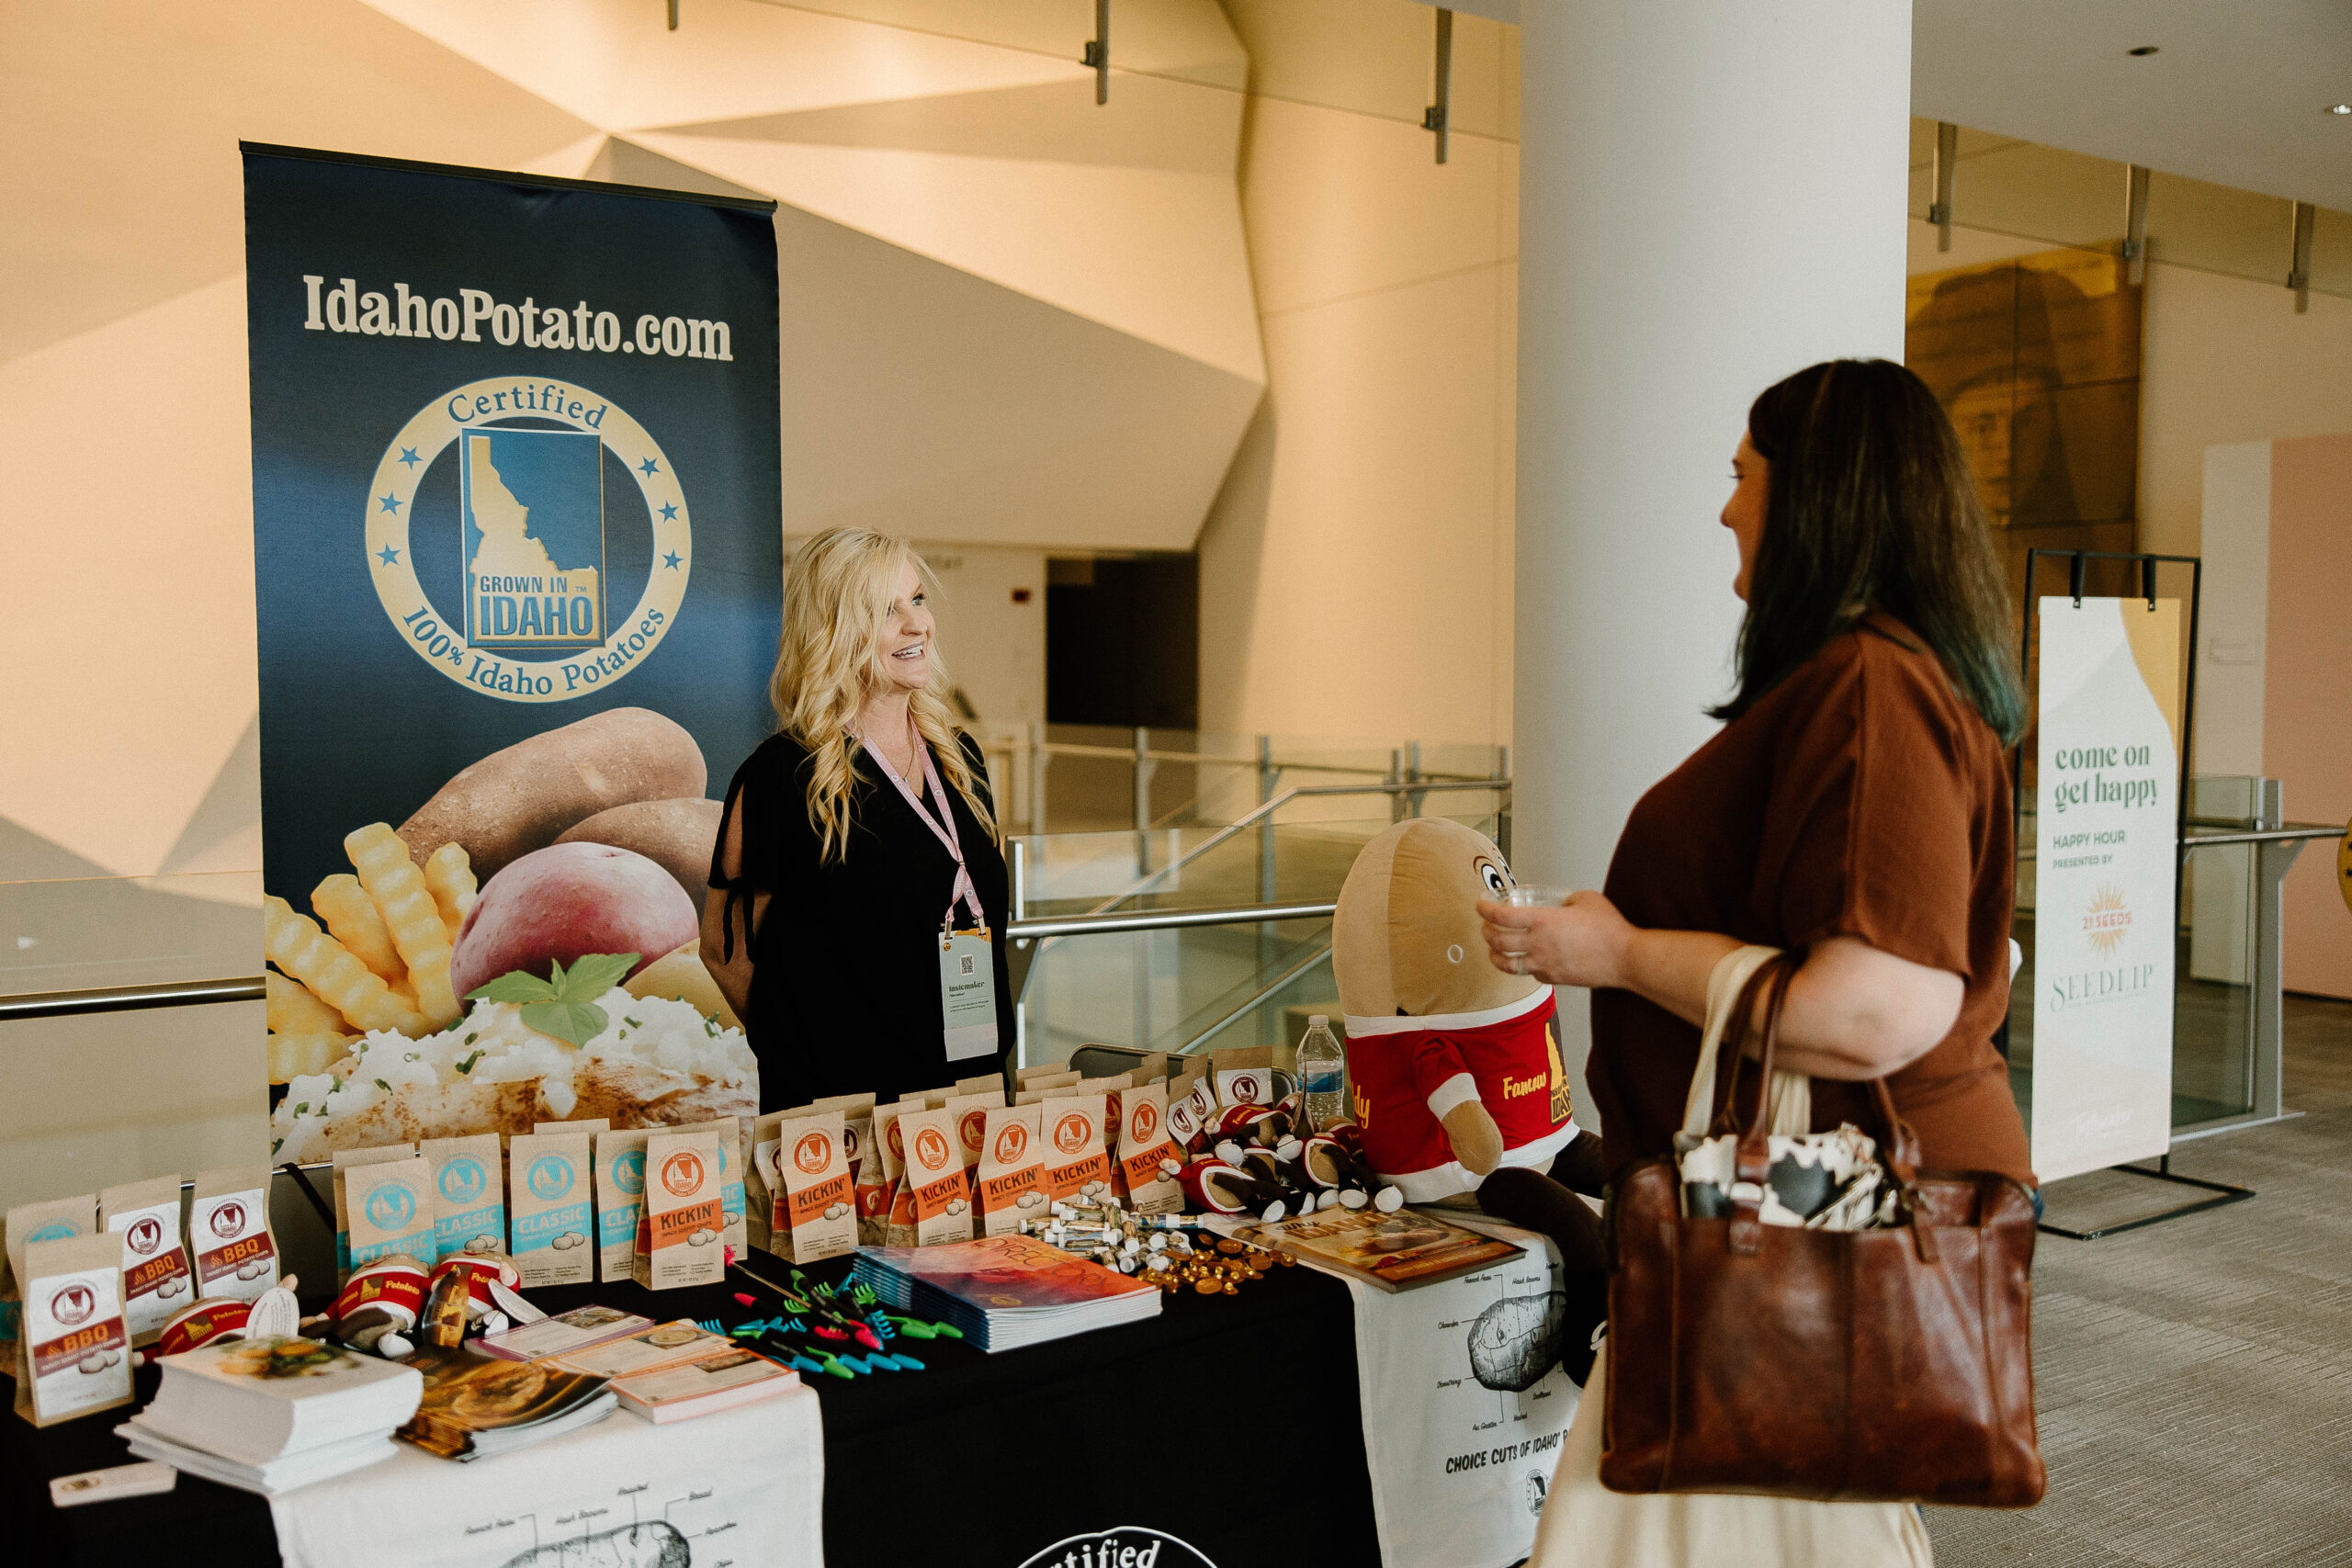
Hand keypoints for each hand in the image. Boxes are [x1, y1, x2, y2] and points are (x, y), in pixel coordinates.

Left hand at [1477, 890, 1636, 989]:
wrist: (1625, 958)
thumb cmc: (1610, 929)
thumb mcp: (1585, 899)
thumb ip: (1566, 900)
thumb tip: (1561, 904)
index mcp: (1542, 921)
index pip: (1501, 915)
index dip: (1485, 909)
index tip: (1481, 905)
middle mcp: (1537, 944)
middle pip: (1496, 941)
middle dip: (1486, 932)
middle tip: (1486, 926)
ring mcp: (1543, 964)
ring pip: (1506, 964)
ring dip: (1495, 955)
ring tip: (1493, 950)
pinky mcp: (1553, 978)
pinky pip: (1529, 974)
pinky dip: (1522, 967)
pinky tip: (1524, 962)